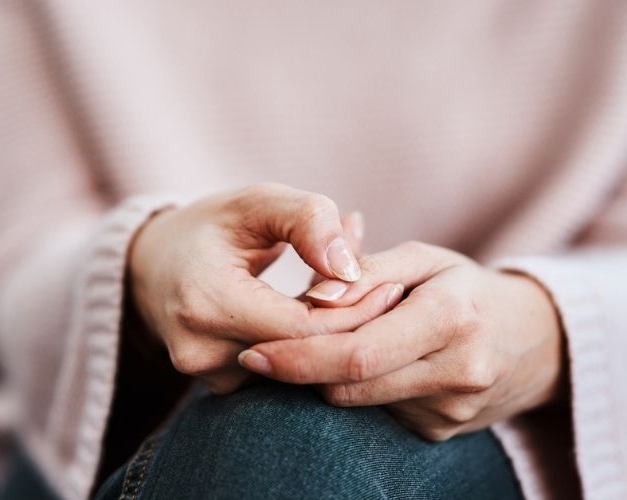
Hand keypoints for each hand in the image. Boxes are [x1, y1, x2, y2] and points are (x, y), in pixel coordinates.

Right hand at [129, 183, 396, 393]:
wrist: (153, 266)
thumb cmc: (211, 226)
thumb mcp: (258, 202)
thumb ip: (308, 221)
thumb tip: (351, 270)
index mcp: (207, 301)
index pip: (305, 328)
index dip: (355, 310)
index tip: (392, 286)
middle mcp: (201, 351)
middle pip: (305, 355)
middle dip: (350, 326)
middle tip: (386, 292)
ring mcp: (206, 376)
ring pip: (296, 370)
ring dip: (329, 337)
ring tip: (350, 296)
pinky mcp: (217, 387)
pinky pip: (280, 374)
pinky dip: (305, 347)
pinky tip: (317, 316)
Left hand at [238, 241, 564, 439]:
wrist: (533, 340)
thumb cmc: (465, 287)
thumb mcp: (423, 259)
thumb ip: (365, 271)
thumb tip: (314, 297)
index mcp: (452, 318)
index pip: (356, 354)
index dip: (297, 358)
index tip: (253, 353)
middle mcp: (456, 372)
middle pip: (349, 386)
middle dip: (299, 370)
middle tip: (261, 354)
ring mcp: (450, 411)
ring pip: (357, 402)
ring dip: (328, 376)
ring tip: (331, 343)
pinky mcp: (440, 431)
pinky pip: (376, 412)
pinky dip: (358, 388)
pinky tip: (368, 363)